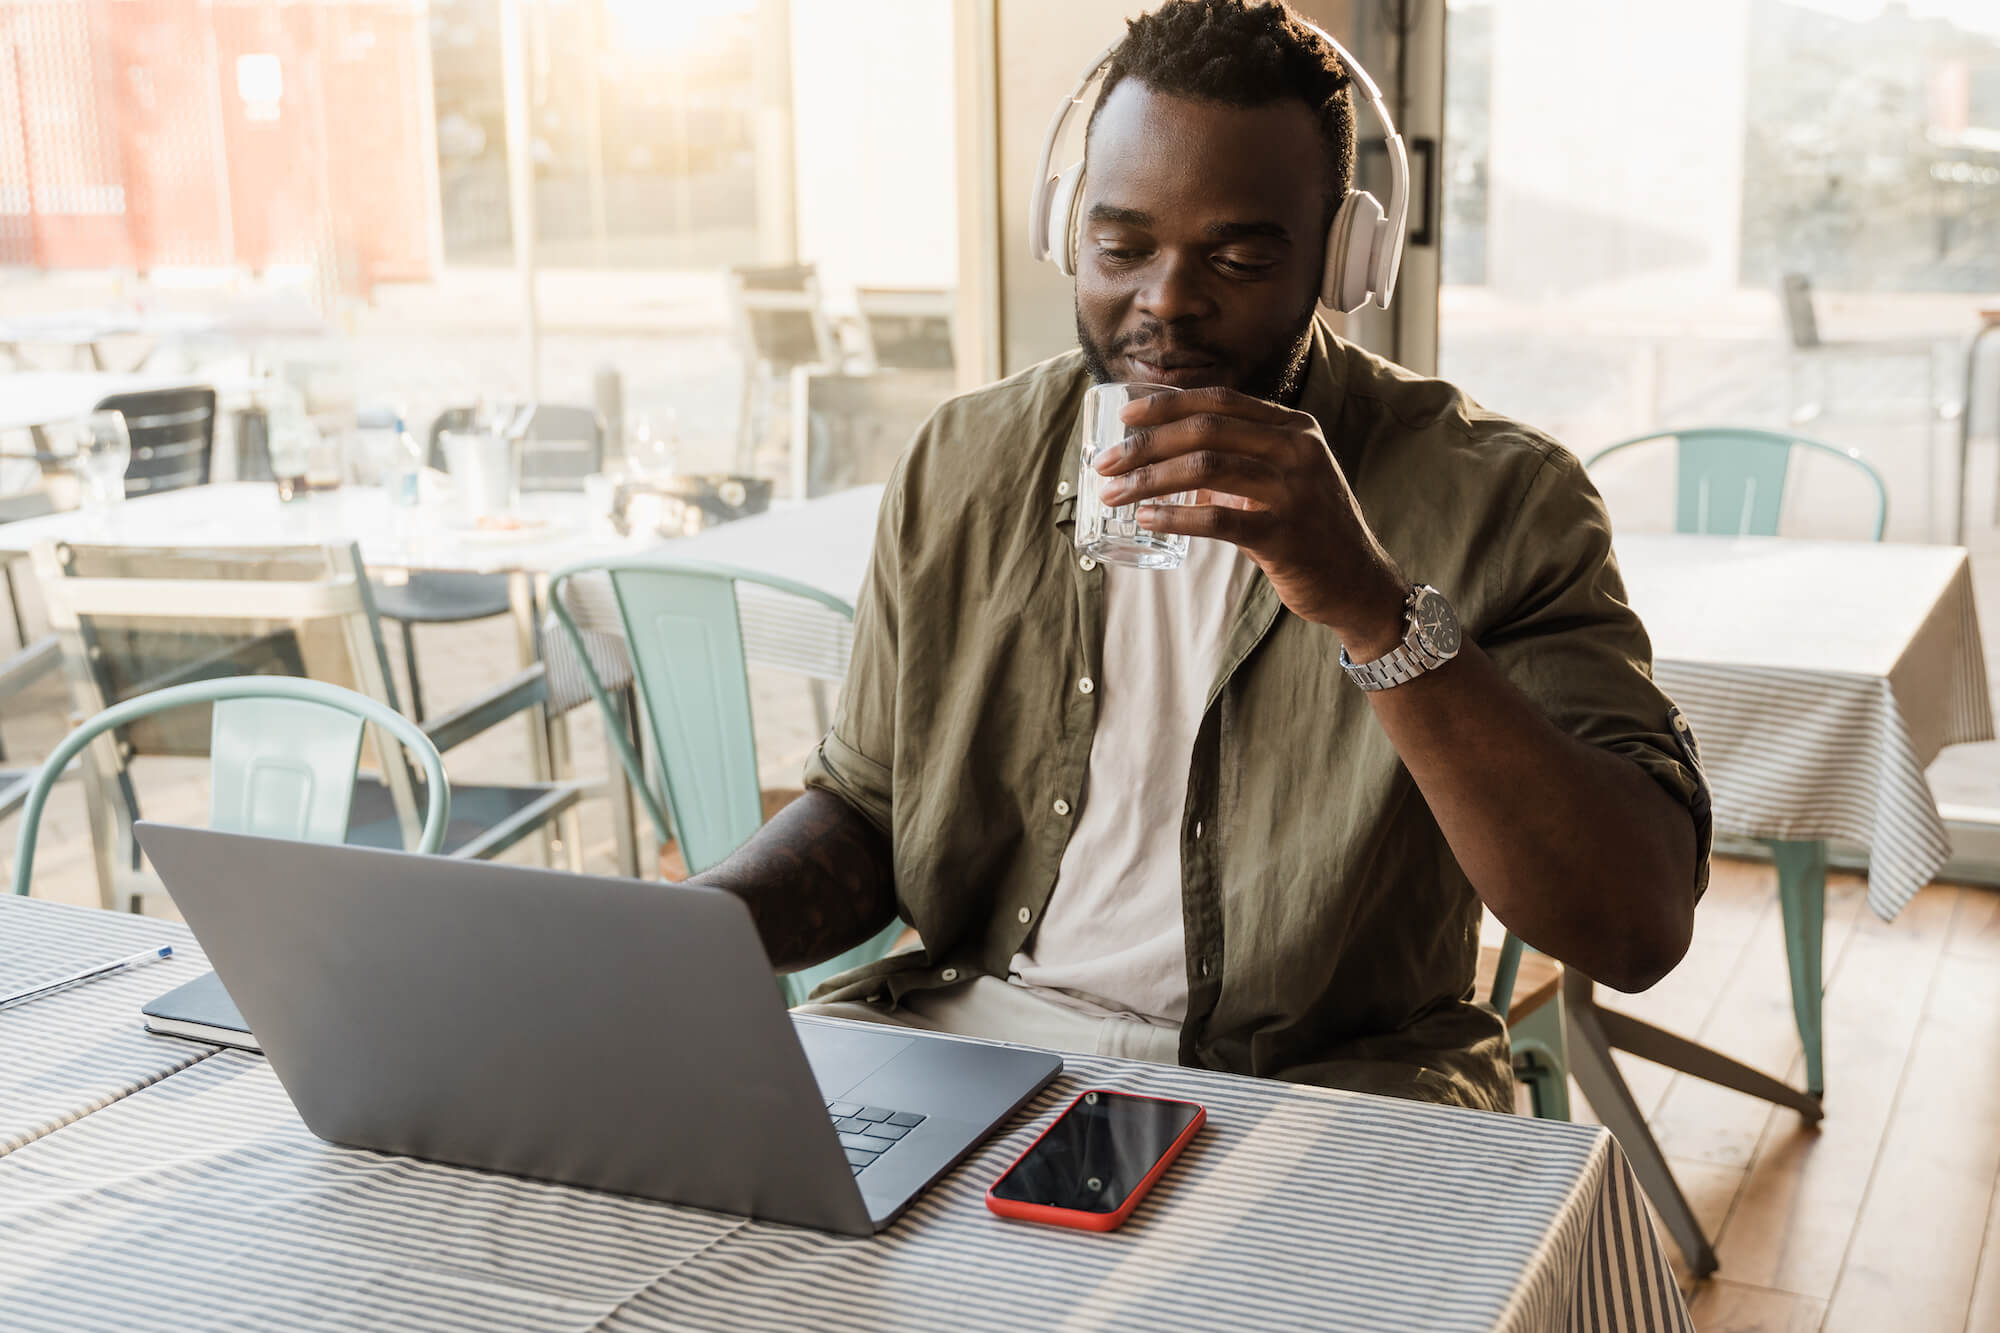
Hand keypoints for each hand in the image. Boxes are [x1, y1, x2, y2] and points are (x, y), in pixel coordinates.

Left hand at [1096, 386, 1408, 654]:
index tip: (1124, 415)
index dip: (1167, 404)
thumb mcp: (1285, 478)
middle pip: (1205, 430)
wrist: (1358, 582)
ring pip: (1206, 468)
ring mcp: (1294, 491)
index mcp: (1294, 428)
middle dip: (1145, 444)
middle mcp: (1297, 450)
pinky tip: (1147, 520)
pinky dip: (1175, 517)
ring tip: (1114, 494)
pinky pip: (1218, 519)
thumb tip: (1167, 454)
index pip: (1220, 401)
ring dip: (1149, 480)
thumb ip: (1239, 459)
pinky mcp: (1285, 535)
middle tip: (1104, 463)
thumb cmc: (1310, 529)